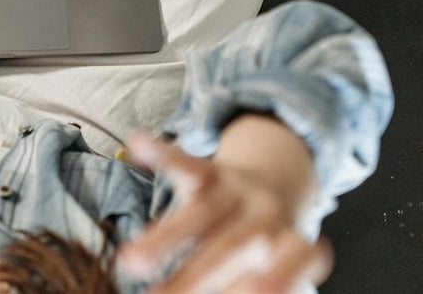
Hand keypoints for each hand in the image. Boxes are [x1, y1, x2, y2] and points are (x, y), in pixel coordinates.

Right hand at [119, 133, 332, 293]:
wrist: (277, 187)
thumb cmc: (265, 249)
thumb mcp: (276, 271)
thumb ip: (249, 284)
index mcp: (293, 248)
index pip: (283, 272)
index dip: (271, 279)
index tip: (250, 292)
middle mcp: (266, 216)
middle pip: (230, 247)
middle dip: (192, 276)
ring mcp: (236, 190)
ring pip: (199, 210)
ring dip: (163, 237)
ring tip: (130, 262)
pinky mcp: (209, 169)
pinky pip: (184, 162)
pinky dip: (159, 154)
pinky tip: (137, 143)